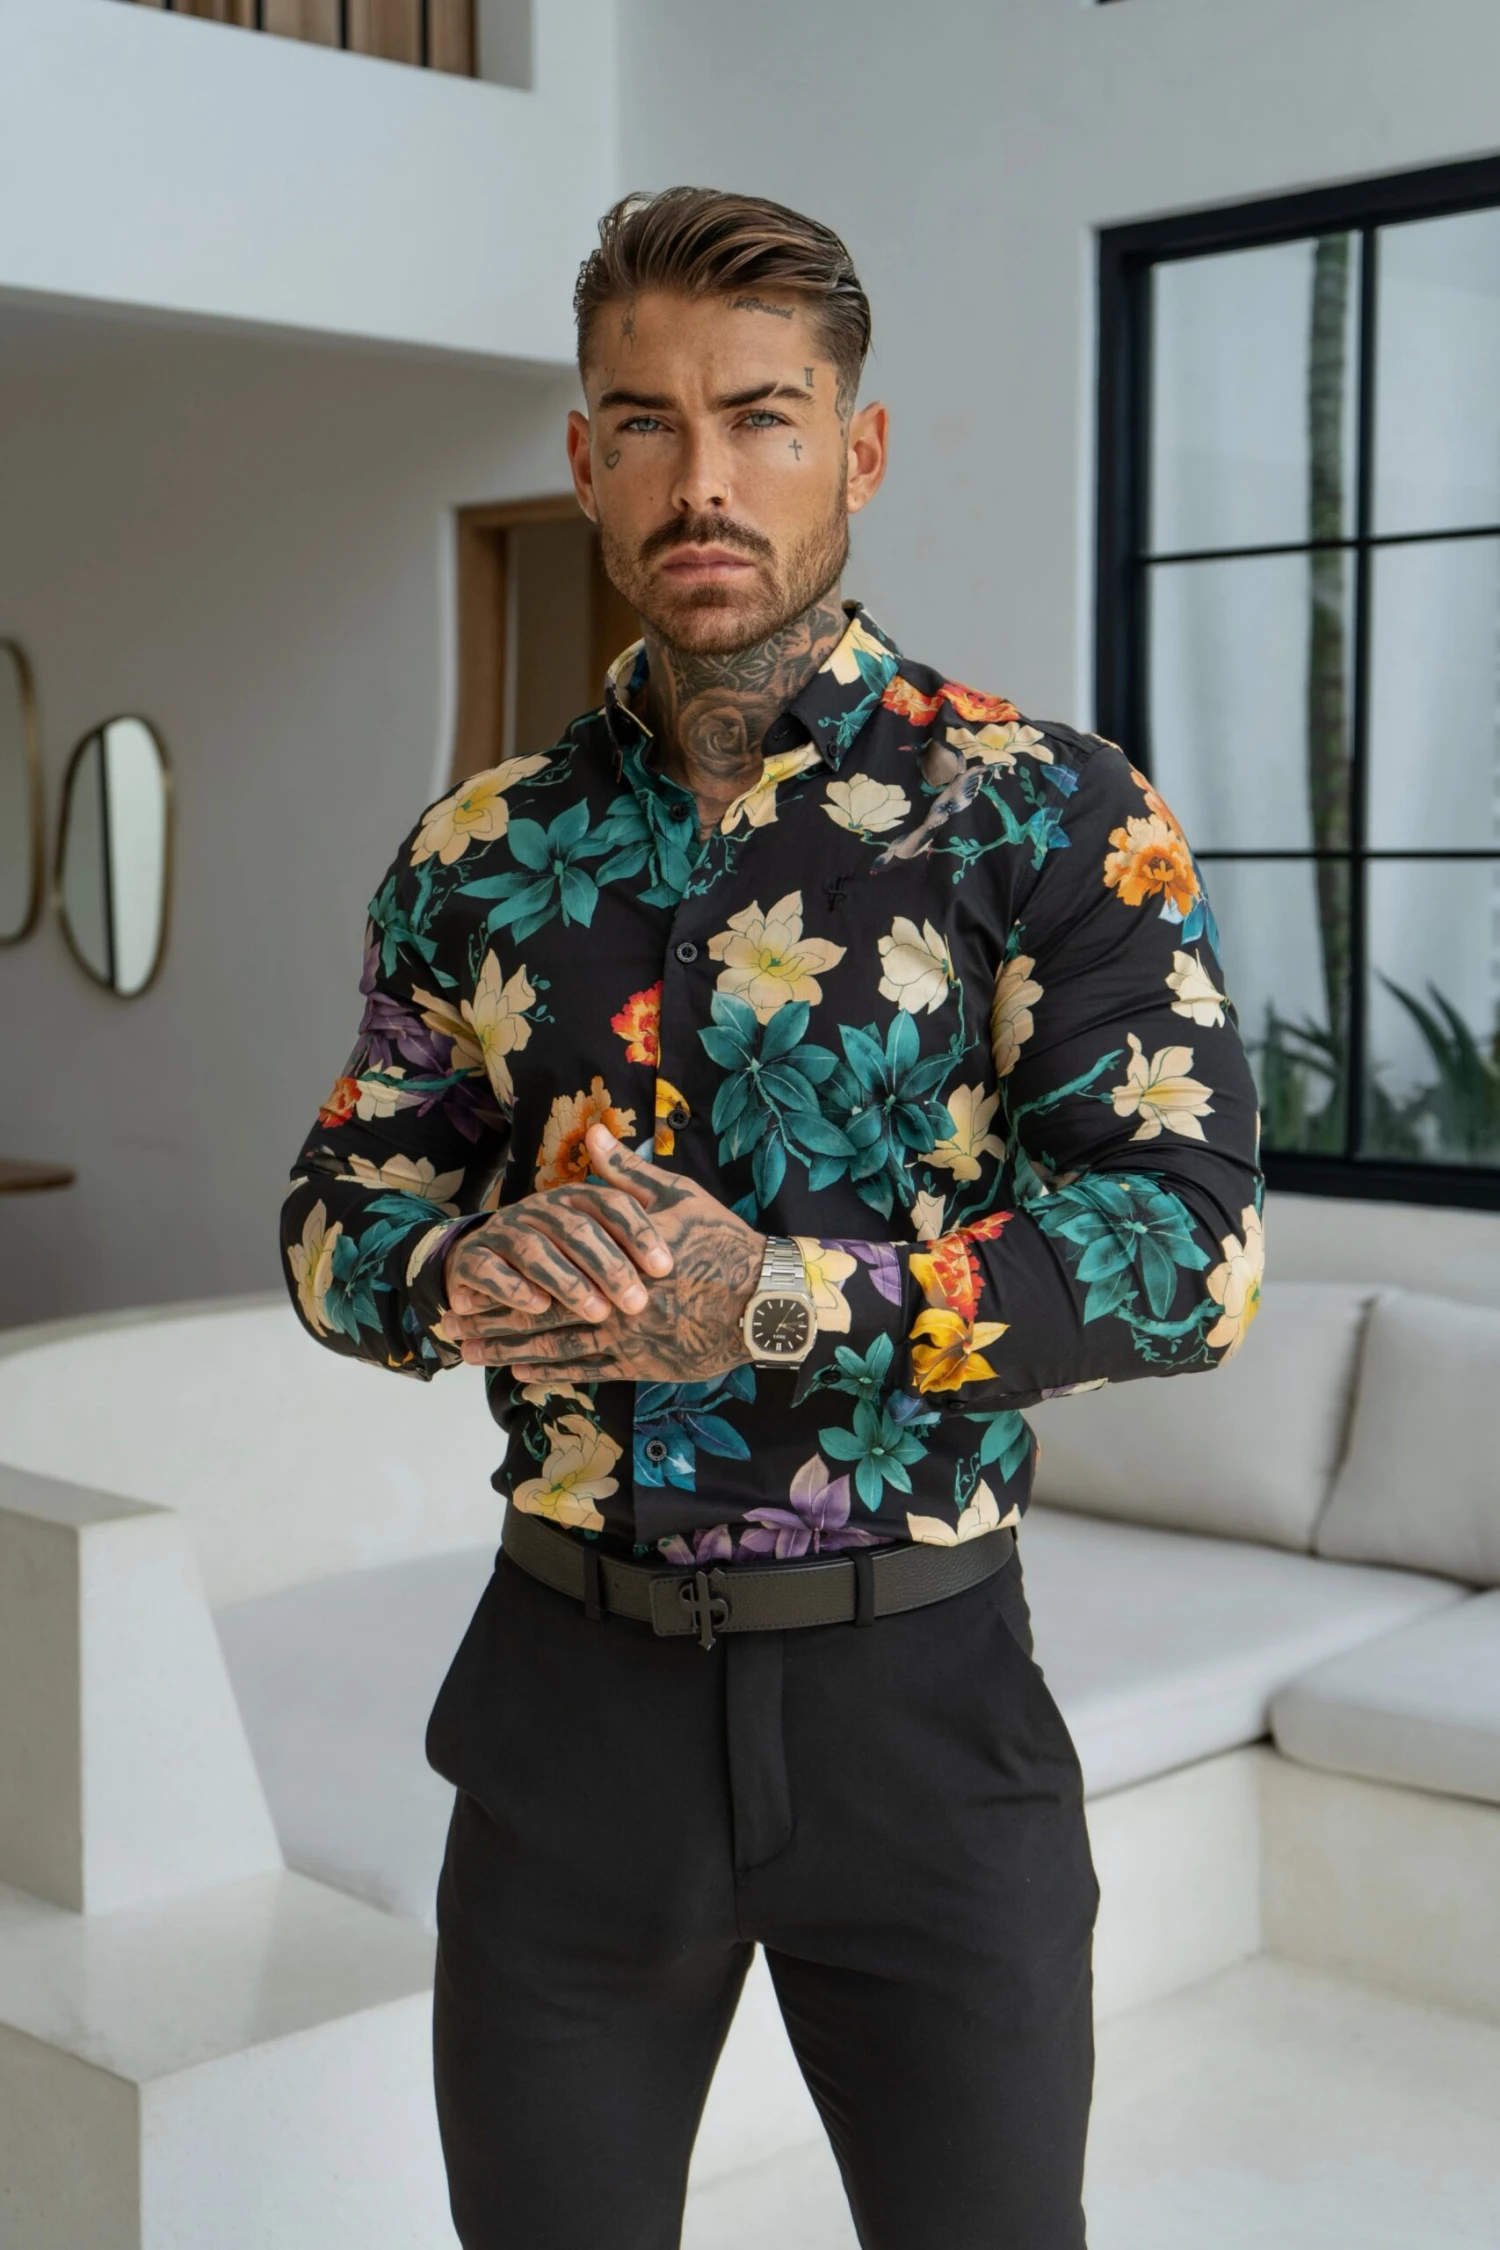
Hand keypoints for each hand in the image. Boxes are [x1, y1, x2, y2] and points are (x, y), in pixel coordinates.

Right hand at [438, 1161, 674, 1333]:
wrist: (484, 1261)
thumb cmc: (561, 1250)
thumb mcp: (602, 1227)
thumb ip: (634, 1197)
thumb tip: (669, 1174)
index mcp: (577, 1199)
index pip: (612, 1205)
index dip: (638, 1234)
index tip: (666, 1268)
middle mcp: (541, 1210)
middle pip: (577, 1231)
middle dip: (609, 1267)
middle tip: (637, 1303)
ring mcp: (505, 1232)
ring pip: (536, 1251)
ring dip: (567, 1283)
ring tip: (596, 1313)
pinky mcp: (475, 1259)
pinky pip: (491, 1270)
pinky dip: (513, 1288)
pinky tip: (537, 1308)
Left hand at [442, 1124, 764, 1382]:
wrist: (764, 1299)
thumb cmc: (722, 1243)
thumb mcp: (677, 1197)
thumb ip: (627, 1174)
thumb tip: (594, 1135)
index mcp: (611, 1259)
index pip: (544, 1271)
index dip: (501, 1280)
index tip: (465, 1282)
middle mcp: (610, 1301)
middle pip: (536, 1315)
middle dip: (490, 1322)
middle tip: (449, 1329)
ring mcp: (625, 1337)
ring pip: (554, 1347)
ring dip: (508, 1352)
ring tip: (471, 1354)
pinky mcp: (644, 1362)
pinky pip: (588, 1370)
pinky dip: (552, 1373)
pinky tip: (522, 1375)